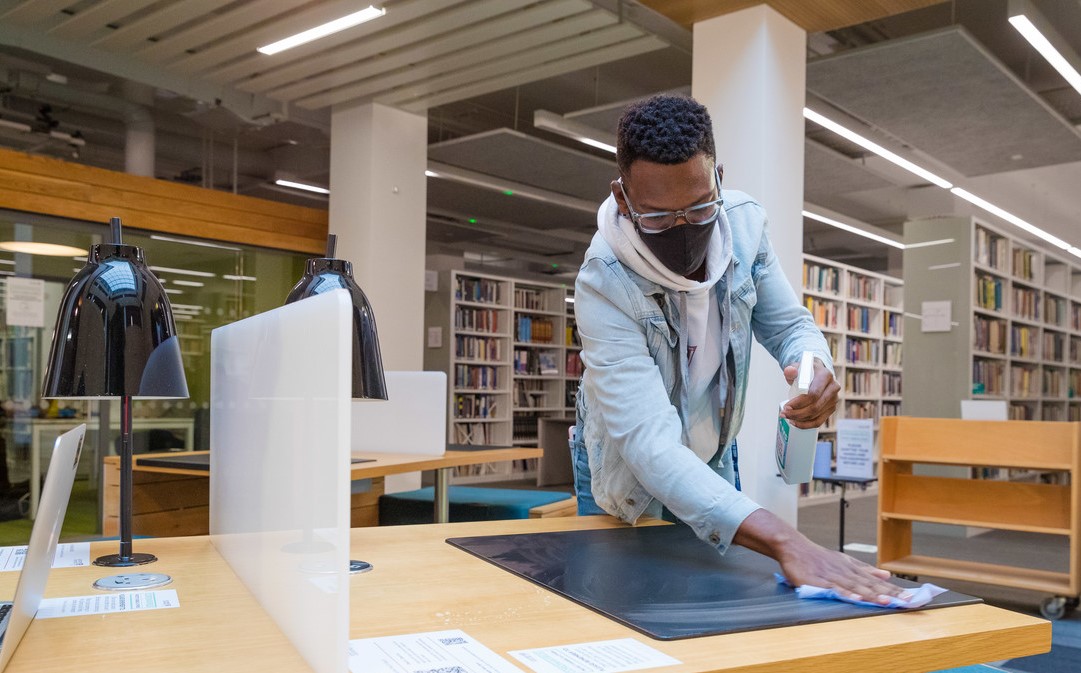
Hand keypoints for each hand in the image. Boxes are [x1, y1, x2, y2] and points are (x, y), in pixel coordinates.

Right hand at [734, 509, 901, 603]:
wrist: (793, 547)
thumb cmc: (817, 556)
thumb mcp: (844, 560)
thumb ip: (865, 569)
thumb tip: (886, 574)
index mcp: (852, 568)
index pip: (877, 581)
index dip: (894, 589)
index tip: (910, 597)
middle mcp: (845, 572)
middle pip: (870, 585)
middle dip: (889, 594)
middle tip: (906, 601)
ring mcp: (832, 576)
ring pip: (855, 587)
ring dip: (872, 595)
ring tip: (887, 602)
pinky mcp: (818, 581)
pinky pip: (834, 589)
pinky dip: (846, 594)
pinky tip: (856, 599)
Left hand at [782, 358, 838, 428]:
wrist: (816, 374)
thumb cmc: (806, 372)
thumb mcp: (798, 368)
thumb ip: (791, 369)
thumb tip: (789, 371)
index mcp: (826, 376)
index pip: (813, 394)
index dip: (799, 403)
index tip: (786, 406)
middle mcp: (833, 388)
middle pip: (815, 407)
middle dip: (797, 413)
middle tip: (784, 414)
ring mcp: (834, 399)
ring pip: (816, 415)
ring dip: (799, 419)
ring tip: (787, 417)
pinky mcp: (831, 408)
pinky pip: (819, 421)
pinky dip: (806, 424)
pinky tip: (796, 422)